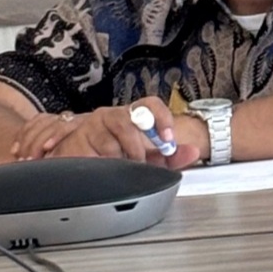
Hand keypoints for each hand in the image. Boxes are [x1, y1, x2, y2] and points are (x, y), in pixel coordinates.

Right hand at [11, 98, 199, 168]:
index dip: (161, 118)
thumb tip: (193, 151)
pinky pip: (94, 154)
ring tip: (119, 167)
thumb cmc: (115, 156)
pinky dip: (102, 164)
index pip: (150, 104)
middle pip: (129, 121)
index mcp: (133, 116)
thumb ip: (170, 156)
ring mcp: (95, 124)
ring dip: (119, 159)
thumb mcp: (146, 158)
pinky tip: (102, 167)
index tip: (168, 139)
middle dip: (136, 146)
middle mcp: (114, 115)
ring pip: (112, 142)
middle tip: (139, 161)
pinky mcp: (79, 137)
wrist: (79, 161)